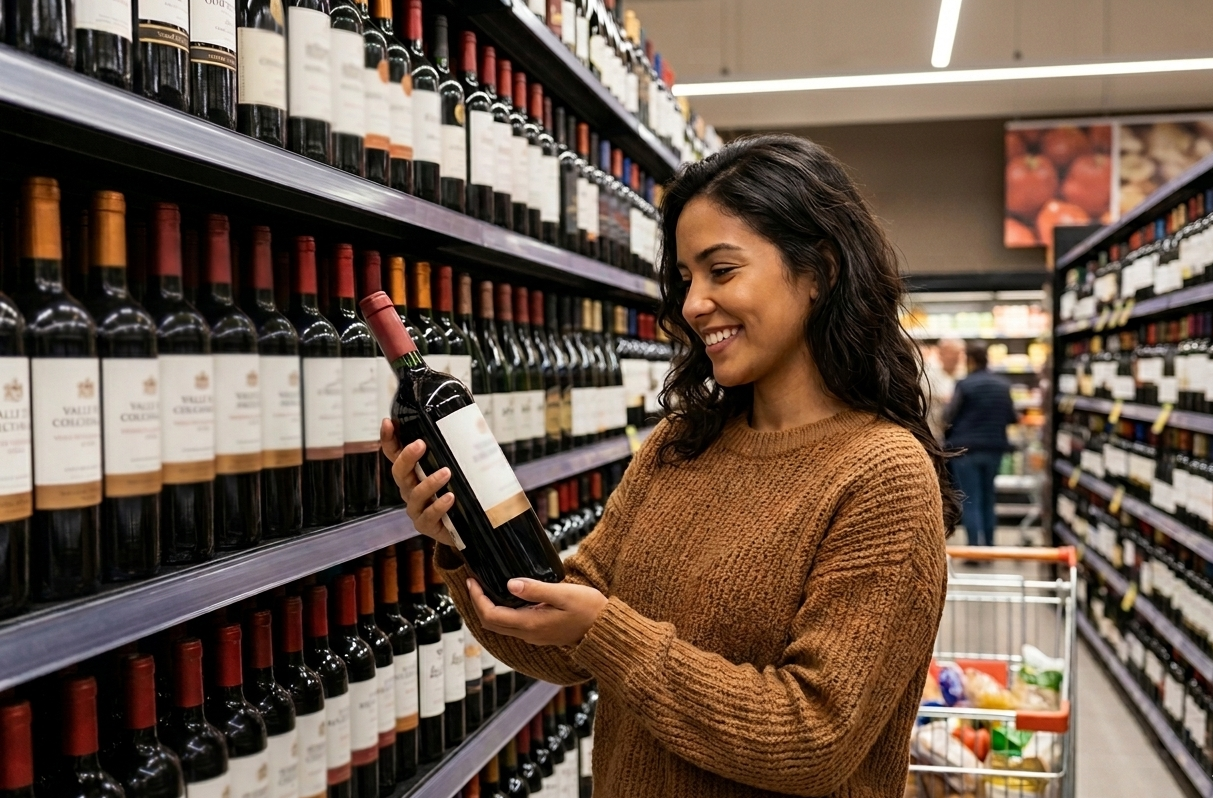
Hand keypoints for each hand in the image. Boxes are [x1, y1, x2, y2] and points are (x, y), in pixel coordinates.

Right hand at [379, 419, 457, 547]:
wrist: (465, 526)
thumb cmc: (458, 493)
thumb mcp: (456, 469)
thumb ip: (456, 452)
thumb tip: (472, 424)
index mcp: (413, 472)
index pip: (394, 454)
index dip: (388, 439)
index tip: (388, 423)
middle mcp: (410, 489)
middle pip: (399, 471)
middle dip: (407, 457)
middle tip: (420, 445)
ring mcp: (416, 508)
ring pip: (415, 493)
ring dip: (430, 482)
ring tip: (446, 473)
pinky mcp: (426, 525)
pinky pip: (428, 515)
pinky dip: (439, 506)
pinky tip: (450, 498)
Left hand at [467, 577, 607, 647]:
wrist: (605, 629)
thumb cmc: (589, 609)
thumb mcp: (564, 594)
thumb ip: (536, 589)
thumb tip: (509, 584)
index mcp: (530, 623)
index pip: (491, 615)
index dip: (477, 599)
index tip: (472, 581)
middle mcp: (529, 633)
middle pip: (491, 624)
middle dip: (478, 604)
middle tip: (474, 583)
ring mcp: (534, 635)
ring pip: (500, 626)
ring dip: (488, 609)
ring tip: (486, 587)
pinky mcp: (540, 633)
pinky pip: (512, 625)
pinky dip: (501, 612)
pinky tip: (506, 596)